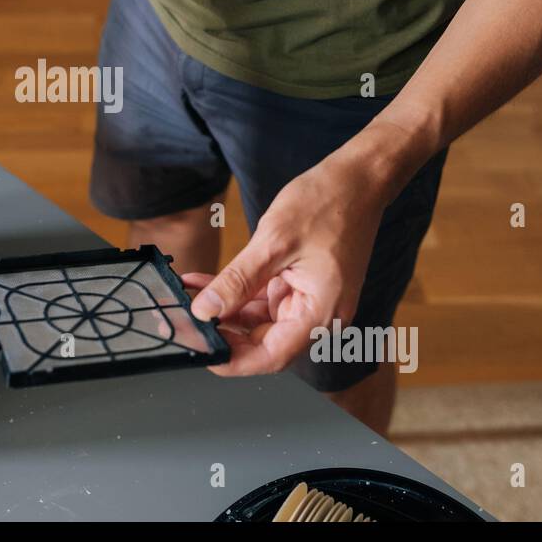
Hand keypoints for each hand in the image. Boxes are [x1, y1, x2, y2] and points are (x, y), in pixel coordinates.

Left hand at [186, 128, 416, 376]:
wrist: (356, 180)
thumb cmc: (327, 204)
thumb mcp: (273, 243)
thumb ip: (237, 281)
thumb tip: (206, 310)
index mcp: (321, 313)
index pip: (272, 356)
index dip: (234, 361)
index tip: (202, 353)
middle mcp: (318, 315)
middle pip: (263, 342)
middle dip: (223, 333)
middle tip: (185, 323)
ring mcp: (309, 301)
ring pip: (258, 321)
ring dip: (223, 311)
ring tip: (188, 298)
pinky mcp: (299, 286)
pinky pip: (261, 300)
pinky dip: (234, 293)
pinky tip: (204, 283)